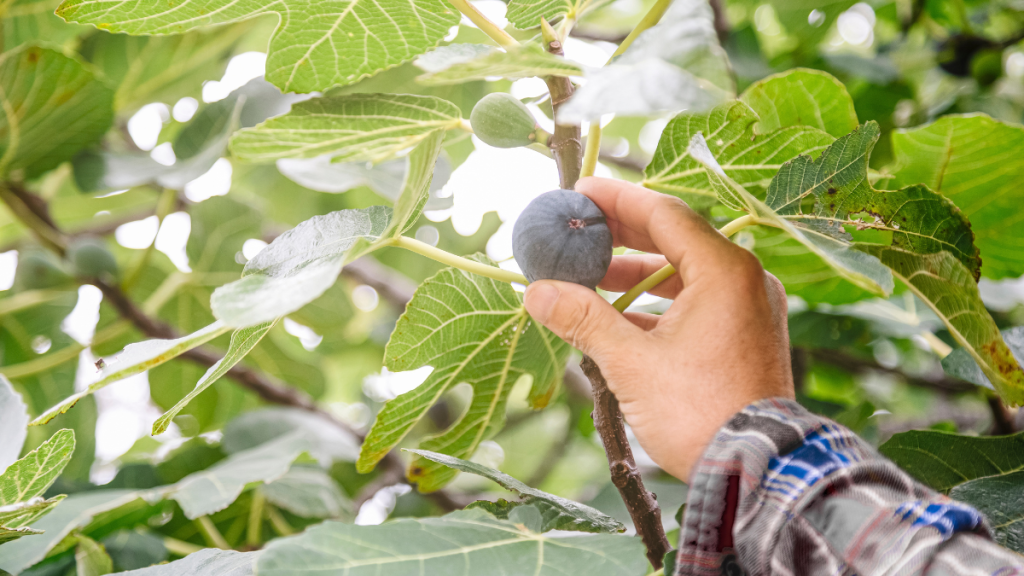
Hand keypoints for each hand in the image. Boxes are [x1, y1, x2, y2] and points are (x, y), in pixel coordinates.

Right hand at [523, 177, 793, 481]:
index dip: (617, 200)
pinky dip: (658, 304)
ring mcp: (749, 309)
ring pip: (685, 274)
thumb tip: (536, 293)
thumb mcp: (631, 363)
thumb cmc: (699, 414)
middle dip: (621, 236)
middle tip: (577, 231)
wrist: (757, 470)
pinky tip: (618, 317)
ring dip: (636, 275)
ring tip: (588, 280)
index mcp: (724, 272)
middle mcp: (744, 281)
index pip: (664, 214)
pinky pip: (697, 303)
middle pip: (675, 239)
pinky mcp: (746, 337)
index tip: (579, 193)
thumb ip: (584, 319)